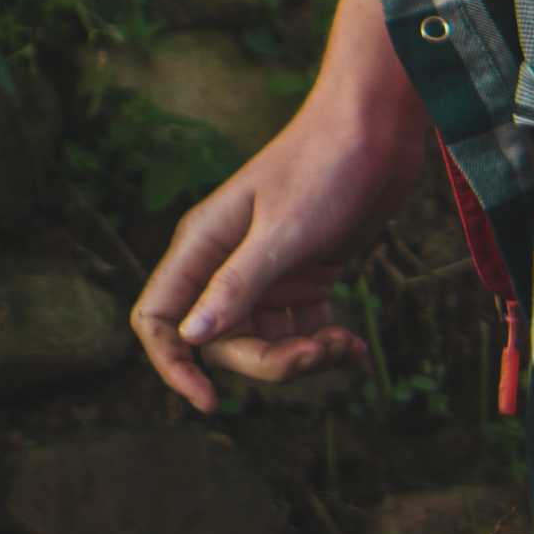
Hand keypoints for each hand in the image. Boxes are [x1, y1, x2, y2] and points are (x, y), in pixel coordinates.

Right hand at [133, 0, 433, 409]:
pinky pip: (298, 332)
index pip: (158, 318)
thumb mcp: (284, 233)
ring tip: (348, 345)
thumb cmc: (324, 169)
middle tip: (322, 351)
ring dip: (304, 358)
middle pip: (221, 343)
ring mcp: (263, 271)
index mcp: (201, 245)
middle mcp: (224, 262)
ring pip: (264, 343)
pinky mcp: (302, 276)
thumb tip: (192, 338)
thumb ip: (237, 285)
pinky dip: (323, 345)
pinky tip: (354, 344)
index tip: (211, 403)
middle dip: (271, 365)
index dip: (173, 364)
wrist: (375, 130)